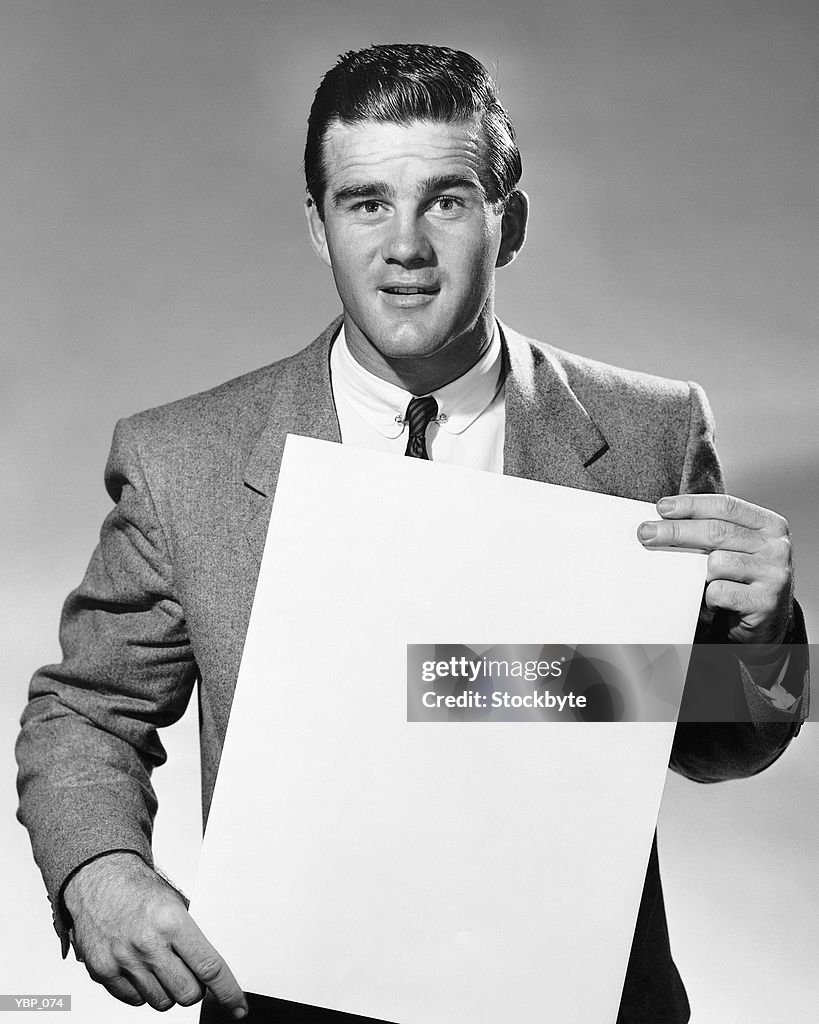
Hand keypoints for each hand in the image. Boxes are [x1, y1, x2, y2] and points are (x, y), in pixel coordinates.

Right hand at [63, 851, 247, 1017]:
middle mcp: (147, 943)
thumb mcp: (174, 902)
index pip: (208, 967)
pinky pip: (135, 1000)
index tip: (238, 1006)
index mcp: (171, 921)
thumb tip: (209, 970)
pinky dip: (143, 991)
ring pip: (161, 1002)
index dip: (227, 991)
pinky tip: (141, 967)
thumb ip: (190, 936)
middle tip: (190, 972)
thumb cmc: (139, 890)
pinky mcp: (103, 972)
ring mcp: (123, 960)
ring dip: (168, 990)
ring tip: (161, 965)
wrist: (98, 880)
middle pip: (187, 993)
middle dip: (195, 989)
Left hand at [638, 493, 792, 644]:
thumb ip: (714, 531)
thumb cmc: (743, 579)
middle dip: (676, 531)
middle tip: (646, 533)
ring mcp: (774, 574)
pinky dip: (708, 597)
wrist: (769, 621)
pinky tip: (714, 601)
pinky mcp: (765, 602)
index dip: (691, 505)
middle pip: (716, 532)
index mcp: (770, 525)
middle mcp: (777, 546)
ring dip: (698, 573)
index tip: (662, 508)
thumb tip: (664, 520)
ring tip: (703, 582)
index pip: (726, 506)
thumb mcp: (737, 548)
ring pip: (716, 563)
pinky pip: (718, 592)